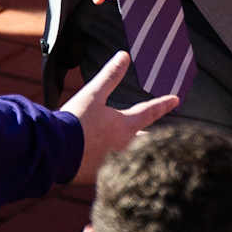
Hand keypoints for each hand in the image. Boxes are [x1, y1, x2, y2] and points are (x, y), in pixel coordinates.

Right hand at [62, 52, 179, 182]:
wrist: (55, 151)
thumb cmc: (75, 121)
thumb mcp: (93, 94)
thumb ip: (110, 76)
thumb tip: (124, 56)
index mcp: (124, 125)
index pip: (150, 111)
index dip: (164, 103)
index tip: (176, 99)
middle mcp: (124, 146)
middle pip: (146, 140)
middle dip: (155, 136)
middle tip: (165, 135)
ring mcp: (112, 163)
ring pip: (131, 156)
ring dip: (137, 151)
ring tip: (141, 149)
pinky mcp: (98, 175)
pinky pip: (113, 170)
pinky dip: (116, 165)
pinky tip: (111, 165)